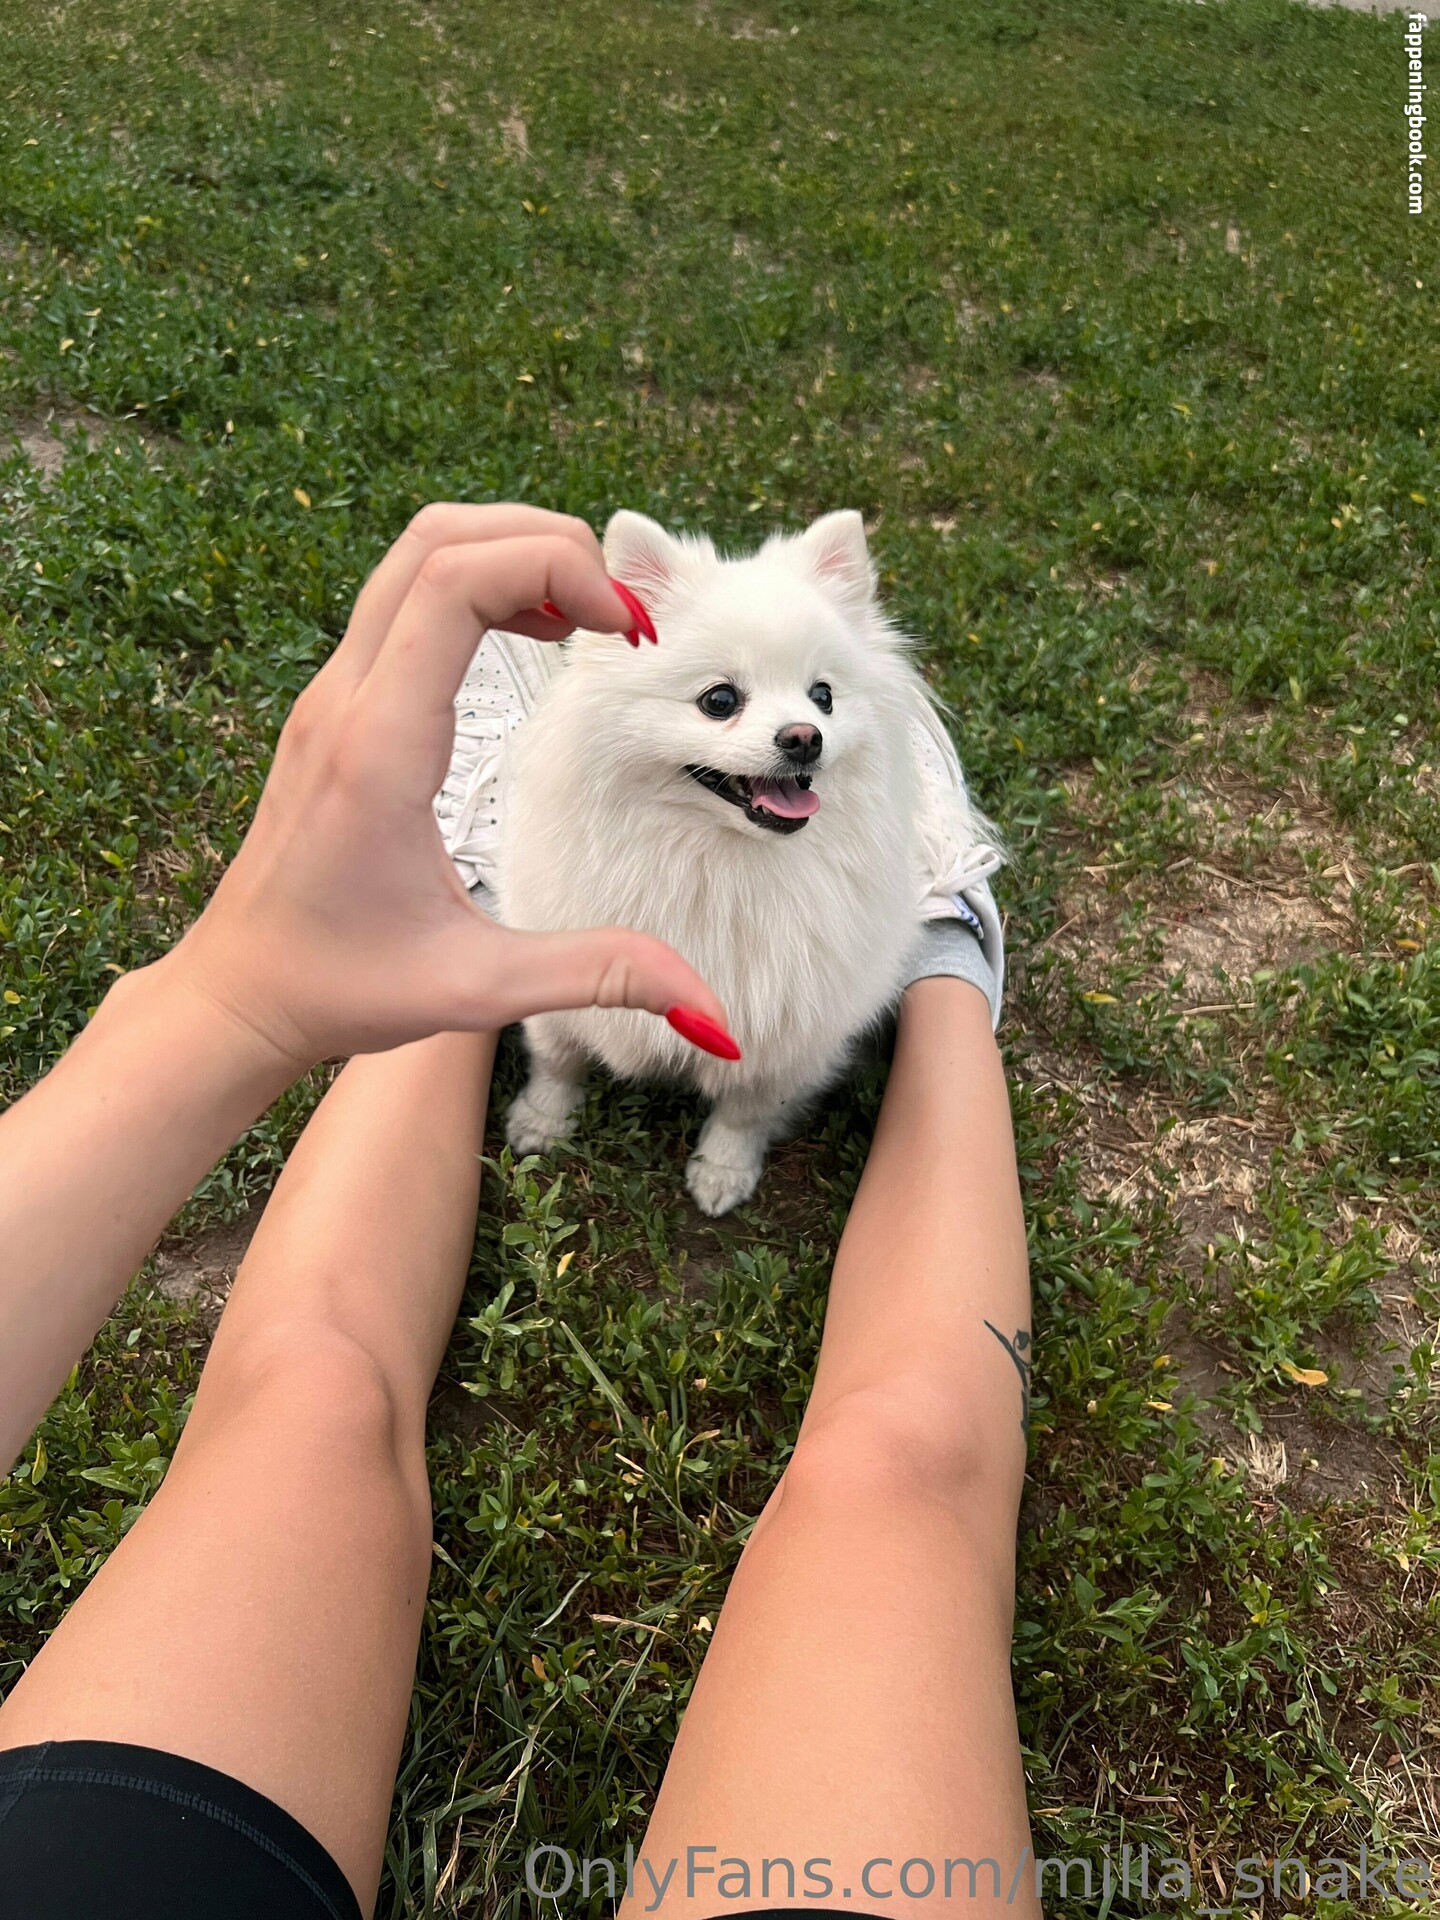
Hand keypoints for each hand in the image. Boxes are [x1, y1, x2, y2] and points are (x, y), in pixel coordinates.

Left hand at [166, 504, 735, 1067]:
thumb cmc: (342, 985)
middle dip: (544, 543)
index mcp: (378, 747)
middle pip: (437, 539)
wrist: (238, 991)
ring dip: (512, 556)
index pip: (453, 583)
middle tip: (623, 611)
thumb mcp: (478, 988)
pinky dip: (479, 586)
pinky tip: (534, 636)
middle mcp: (345, 699)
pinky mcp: (337, 703)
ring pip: (416, 556)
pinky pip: (404, 598)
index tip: (626, 630)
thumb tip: (705, 1002)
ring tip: (590, 616)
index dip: (553, 568)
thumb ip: (596, 979)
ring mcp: (333, 693)